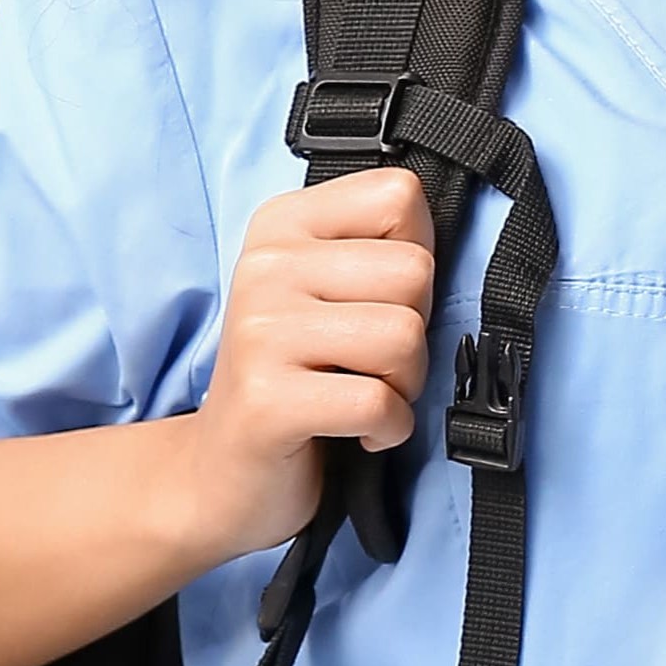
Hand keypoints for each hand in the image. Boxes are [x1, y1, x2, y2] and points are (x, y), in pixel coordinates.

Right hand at [169, 171, 437, 564]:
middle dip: (415, 331)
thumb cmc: (297, 377)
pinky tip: (358, 433)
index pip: (399, 195)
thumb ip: (378, 251)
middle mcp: (265, 265)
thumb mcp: (326, 291)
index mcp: (282, 224)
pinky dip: (389, 428)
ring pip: (405, 336)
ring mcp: (261, 331)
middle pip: (414, 272)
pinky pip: (380, 402)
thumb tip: (443, 240)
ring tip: (363, 395)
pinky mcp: (268, 399)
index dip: (415, 258)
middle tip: (371, 363)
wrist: (222, 470)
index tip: (377, 301)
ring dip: (404, 384)